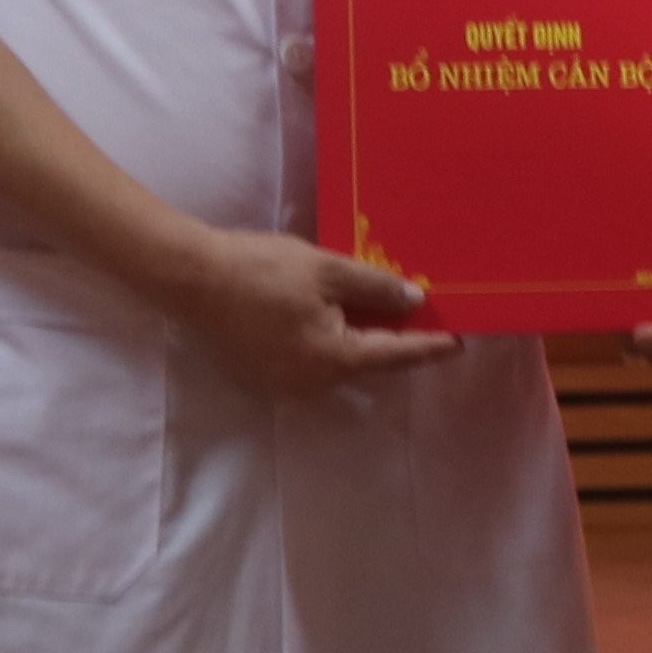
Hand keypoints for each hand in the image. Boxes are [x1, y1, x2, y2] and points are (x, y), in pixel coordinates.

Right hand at [166, 228, 458, 398]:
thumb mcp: (326, 269)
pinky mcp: (265, 374)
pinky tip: (332, 313)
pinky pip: (312, 359)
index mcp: (332, 360)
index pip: (394, 355)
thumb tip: (414, 302)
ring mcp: (285, 383)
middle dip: (392, 338)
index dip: (429, 347)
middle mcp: (312, 383)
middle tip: (419, 313)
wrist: (192, 278)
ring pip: (338, 360)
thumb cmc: (262, 269)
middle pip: (366, 361)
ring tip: (376, 306)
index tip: (459, 342)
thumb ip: (375, 288)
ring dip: (358, 336)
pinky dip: (329, 339)